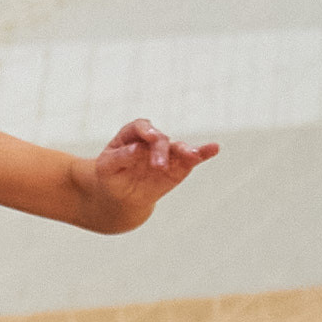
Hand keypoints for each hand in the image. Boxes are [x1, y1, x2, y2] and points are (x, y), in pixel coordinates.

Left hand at [91, 118, 218, 216]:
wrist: (122, 195)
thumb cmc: (111, 176)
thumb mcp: (107, 167)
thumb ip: (121, 157)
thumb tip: (137, 149)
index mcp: (132, 135)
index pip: (141, 127)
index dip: (146, 131)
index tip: (151, 137)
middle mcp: (152, 140)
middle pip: (160, 139)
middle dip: (161, 150)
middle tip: (159, 166)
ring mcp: (167, 153)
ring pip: (178, 148)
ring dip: (185, 151)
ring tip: (193, 155)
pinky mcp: (179, 166)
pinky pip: (192, 158)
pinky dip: (203, 153)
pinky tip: (214, 148)